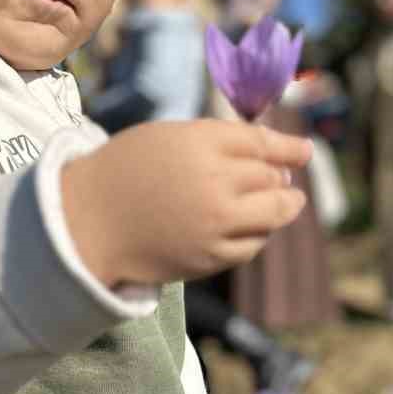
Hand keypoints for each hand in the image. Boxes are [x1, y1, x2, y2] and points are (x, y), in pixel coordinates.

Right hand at [61, 119, 310, 286]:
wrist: (87, 221)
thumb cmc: (126, 171)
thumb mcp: (168, 137)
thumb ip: (217, 141)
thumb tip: (274, 160)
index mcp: (201, 142)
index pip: (262, 143)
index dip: (289, 147)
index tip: (305, 151)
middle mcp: (214, 181)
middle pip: (272, 178)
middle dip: (281, 177)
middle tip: (284, 179)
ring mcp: (215, 222)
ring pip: (273, 214)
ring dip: (284, 207)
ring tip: (286, 202)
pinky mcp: (210, 256)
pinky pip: (253, 245)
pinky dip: (259, 234)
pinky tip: (253, 228)